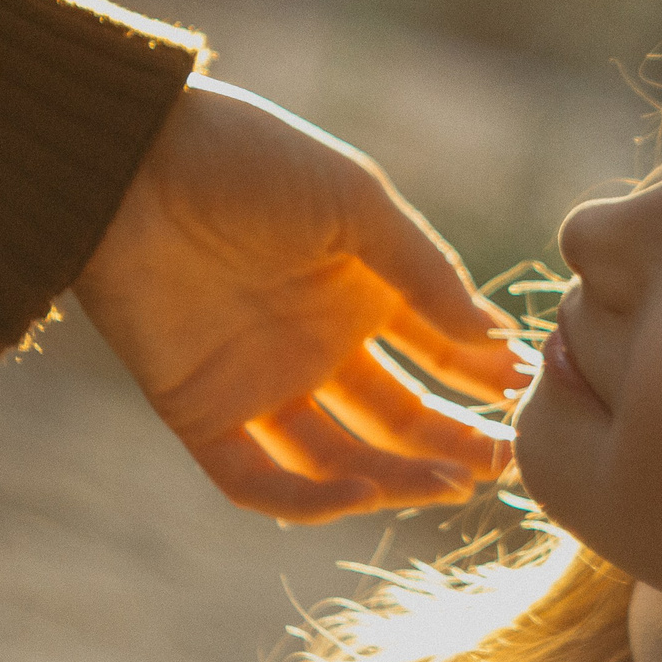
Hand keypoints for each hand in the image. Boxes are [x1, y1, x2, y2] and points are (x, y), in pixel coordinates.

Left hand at [75, 74, 531, 522]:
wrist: (133, 162)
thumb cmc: (250, 162)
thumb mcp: (357, 203)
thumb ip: (424, 273)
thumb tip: (496, 341)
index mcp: (360, 293)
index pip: (438, 354)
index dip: (483, 379)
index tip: (529, 397)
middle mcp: (318, 346)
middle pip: (398, 419)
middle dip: (454, 442)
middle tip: (503, 461)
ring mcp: (262, 384)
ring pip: (340, 460)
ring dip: (396, 479)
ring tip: (451, 482)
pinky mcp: (202, 413)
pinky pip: (259, 480)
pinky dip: (309, 499)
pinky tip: (360, 489)